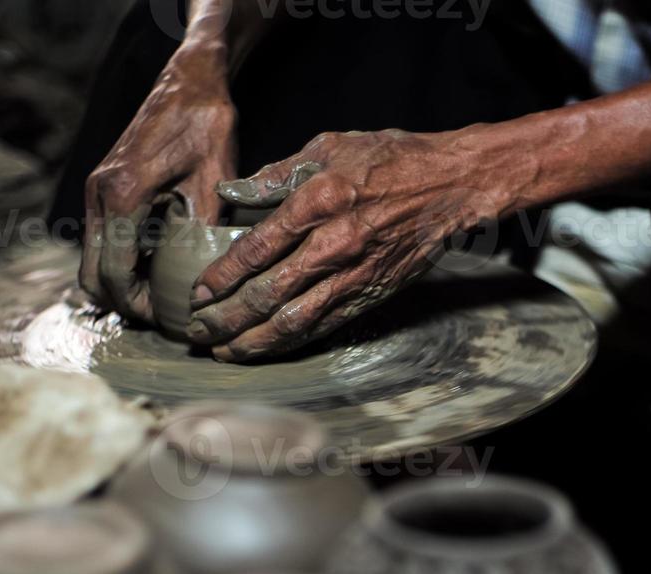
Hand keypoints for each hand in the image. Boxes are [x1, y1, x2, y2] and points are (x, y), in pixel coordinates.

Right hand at [81, 47, 236, 320]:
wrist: (188, 81)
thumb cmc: (206, 126)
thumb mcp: (216, 181)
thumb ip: (205, 230)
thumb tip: (207, 282)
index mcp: (123, 195)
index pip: (115, 272)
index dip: (138, 306)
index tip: (168, 321)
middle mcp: (99, 194)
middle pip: (92, 275)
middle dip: (122, 303)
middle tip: (162, 318)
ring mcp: (96, 191)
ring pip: (91, 260)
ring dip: (118, 285)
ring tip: (160, 300)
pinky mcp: (103, 189)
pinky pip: (100, 240)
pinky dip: (118, 263)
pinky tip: (155, 270)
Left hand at [186, 127, 513, 361]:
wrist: (454, 186)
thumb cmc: (393, 159)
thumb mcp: (331, 147)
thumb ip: (278, 173)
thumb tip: (233, 192)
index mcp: (319, 202)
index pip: (257, 248)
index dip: (222, 276)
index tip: (197, 293)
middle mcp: (335, 245)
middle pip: (268, 294)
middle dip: (226, 318)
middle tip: (196, 331)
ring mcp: (355, 276)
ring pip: (294, 321)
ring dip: (253, 341)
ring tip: (223, 350)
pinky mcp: (373, 294)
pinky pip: (325, 326)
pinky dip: (292, 342)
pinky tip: (267, 348)